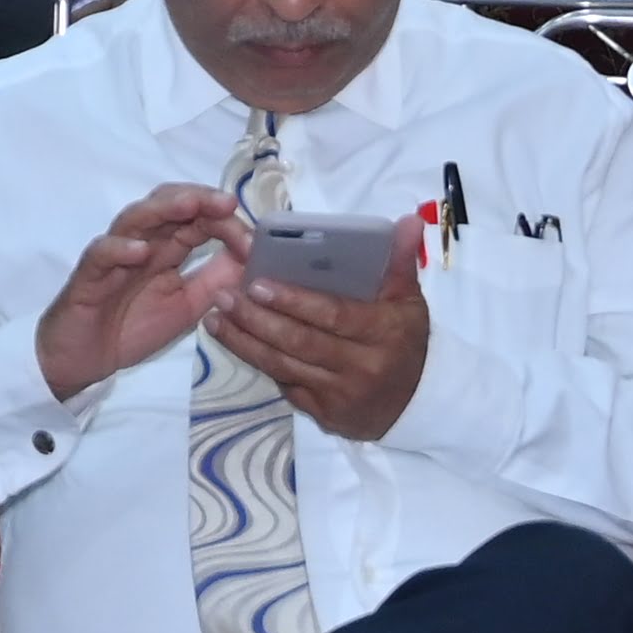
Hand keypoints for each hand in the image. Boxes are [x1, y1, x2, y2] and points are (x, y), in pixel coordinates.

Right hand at [30, 182, 251, 401]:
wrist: (83, 359)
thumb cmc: (132, 327)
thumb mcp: (188, 307)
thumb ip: (216, 280)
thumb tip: (253, 257)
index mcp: (166, 249)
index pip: (197, 220)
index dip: (225, 223)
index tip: (254, 243)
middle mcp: (141, 242)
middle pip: (167, 206)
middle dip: (198, 199)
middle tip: (226, 203)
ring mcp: (113, 255)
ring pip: (135, 219)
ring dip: (162, 210)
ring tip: (189, 206)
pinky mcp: (88, 275)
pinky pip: (101, 254)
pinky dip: (120, 249)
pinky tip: (141, 251)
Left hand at [207, 263, 430, 442]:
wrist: (416, 404)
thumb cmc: (405, 341)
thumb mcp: (409, 300)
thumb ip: (400, 260)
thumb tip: (408, 219)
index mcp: (382, 332)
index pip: (332, 314)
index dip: (293, 301)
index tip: (256, 284)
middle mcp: (361, 367)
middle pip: (300, 342)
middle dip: (257, 319)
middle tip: (224, 295)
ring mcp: (340, 395)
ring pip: (285, 366)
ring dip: (245, 342)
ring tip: (216, 317)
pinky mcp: (324, 414)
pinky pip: (286, 386)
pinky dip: (260, 364)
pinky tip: (236, 343)